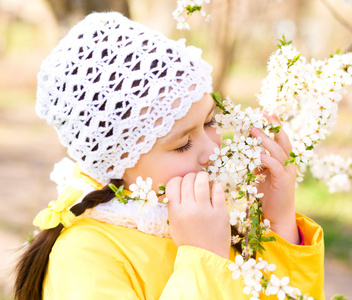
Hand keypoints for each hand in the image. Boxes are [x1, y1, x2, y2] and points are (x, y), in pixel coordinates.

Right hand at [166, 172, 230, 258]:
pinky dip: (216, 185)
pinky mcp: (220, 212)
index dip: (177, 179)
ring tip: (204, 177)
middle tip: (194, 179)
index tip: (182, 182)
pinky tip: (215, 187)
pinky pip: (218, 191)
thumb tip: (179, 186)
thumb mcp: (174, 224)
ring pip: (202, 182)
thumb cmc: (189, 241)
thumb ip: (175, 206)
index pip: (173, 184)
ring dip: (202, 175)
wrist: (206, 257)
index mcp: (176, 211)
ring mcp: (205, 210)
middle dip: (190, 176)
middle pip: (187, 180)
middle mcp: (189, 209)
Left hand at [250, 113, 299, 244]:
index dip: (274, 126)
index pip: (279, 139)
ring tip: (254, 129)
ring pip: (279, 151)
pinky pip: (276, 166)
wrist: (277, 215)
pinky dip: (268, 159)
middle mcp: (287, 163)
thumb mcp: (259, 175)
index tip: (265, 114)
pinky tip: (259, 154)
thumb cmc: (267, 195)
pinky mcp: (284, 181)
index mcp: (282, 160)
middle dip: (273, 126)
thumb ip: (255, 163)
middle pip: (283, 140)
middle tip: (262, 115)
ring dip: (266, 139)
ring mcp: (287, 171)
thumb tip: (243, 152)